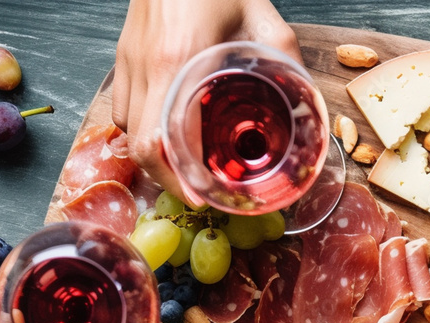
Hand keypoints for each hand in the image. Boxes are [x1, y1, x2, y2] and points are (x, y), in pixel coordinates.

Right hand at [112, 0, 300, 204]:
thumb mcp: (261, 15)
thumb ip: (285, 57)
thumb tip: (306, 97)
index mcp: (174, 62)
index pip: (158, 141)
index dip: (176, 180)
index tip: (202, 198)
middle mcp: (143, 68)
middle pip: (139, 146)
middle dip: (166, 179)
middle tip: (198, 194)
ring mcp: (128, 61)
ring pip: (126, 130)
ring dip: (153, 157)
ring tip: (185, 171)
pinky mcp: (123, 54)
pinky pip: (123, 107)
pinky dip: (142, 129)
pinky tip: (168, 133)